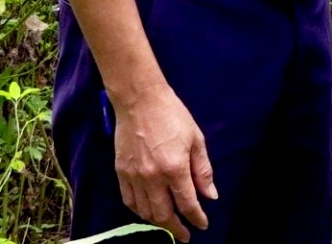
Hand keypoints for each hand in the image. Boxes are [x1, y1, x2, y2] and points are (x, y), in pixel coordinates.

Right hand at [111, 84, 215, 241]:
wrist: (140, 101)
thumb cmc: (173, 116)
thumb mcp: (196, 139)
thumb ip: (202, 170)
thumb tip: (210, 195)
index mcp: (174, 168)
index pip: (187, 204)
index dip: (196, 218)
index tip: (202, 225)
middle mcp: (152, 177)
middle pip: (163, 215)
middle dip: (176, 229)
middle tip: (185, 236)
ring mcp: (134, 177)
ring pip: (144, 212)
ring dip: (157, 222)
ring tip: (169, 225)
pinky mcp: (120, 173)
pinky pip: (129, 201)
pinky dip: (140, 211)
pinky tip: (148, 211)